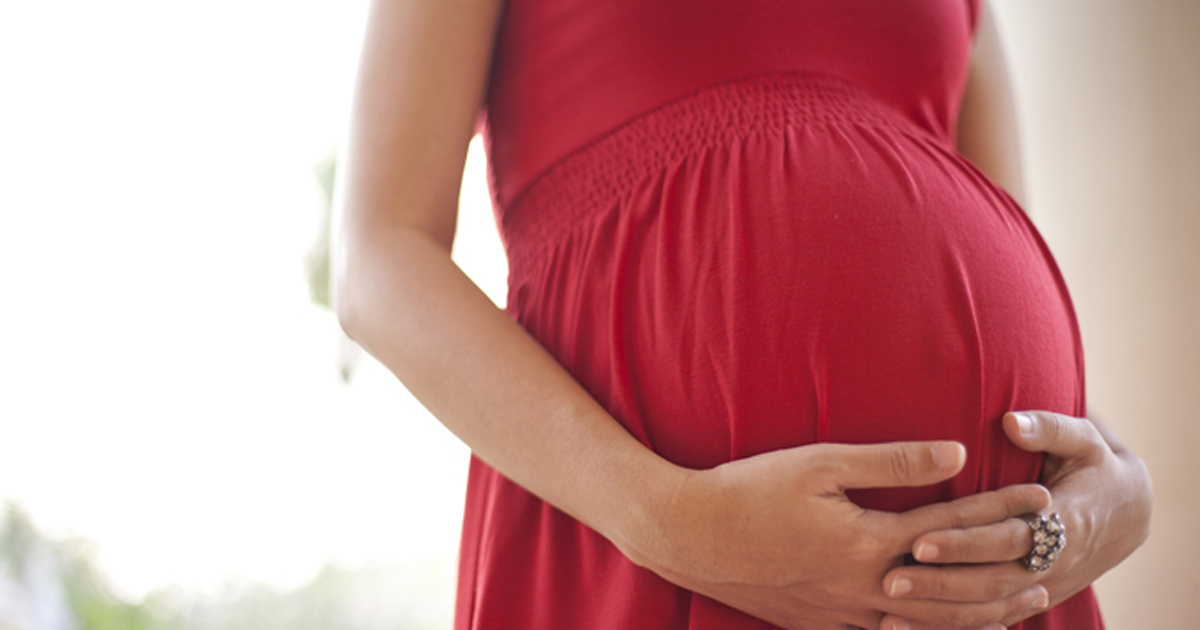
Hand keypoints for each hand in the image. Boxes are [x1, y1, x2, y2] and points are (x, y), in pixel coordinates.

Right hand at [627, 441, 1051, 629]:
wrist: (688, 535)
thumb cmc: (749, 490)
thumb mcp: (818, 463)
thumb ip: (891, 461)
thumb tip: (955, 453)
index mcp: (869, 543)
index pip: (953, 527)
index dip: (1001, 508)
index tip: (1040, 493)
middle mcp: (866, 588)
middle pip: (955, 587)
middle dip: (1006, 567)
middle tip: (1051, 555)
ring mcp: (844, 614)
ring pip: (930, 625)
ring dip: (980, 612)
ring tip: (1019, 603)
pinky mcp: (821, 624)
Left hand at [878, 411, 1152, 629]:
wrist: (1128, 513)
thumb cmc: (1095, 466)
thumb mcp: (1084, 440)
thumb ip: (1049, 428)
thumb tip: (1011, 421)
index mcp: (1065, 524)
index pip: (1007, 539)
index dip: (965, 543)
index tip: (919, 540)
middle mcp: (1054, 564)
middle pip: (992, 582)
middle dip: (941, 585)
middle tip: (891, 581)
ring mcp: (1044, 587)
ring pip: (990, 609)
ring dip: (941, 613)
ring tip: (890, 611)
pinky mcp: (1032, 598)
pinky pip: (991, 618)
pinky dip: (953, 626)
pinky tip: (907, 627)